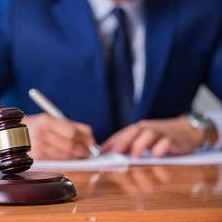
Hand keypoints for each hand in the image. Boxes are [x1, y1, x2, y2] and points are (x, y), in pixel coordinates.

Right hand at [22, 113, 95, 159]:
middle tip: (89, 152)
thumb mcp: (54, 120)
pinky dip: (66, 161)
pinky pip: (56, 161)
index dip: (84, 139)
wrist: (15, 134)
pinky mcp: (36, 159)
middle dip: (83, 150)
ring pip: (64, 155)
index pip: (71, 132)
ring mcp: (36, 147)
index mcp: (46, 121)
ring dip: (76, 157)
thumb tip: (92, 140)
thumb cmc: (39, 126)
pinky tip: (70, 159)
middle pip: (69, 145)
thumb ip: (75, 127)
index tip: (91, 143)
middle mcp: (40, 134)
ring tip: (81, 155)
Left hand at [100, 116, 214, 157]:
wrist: (186, 130)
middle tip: (115, 153)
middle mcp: (147, 128)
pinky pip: (166, 142)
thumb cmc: (161, 137)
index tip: (101, 153)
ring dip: (139, 146)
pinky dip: (160, 149)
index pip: (121, 134)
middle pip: (133, 131)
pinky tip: (155, 157)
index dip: (110, 142)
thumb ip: (130, 146)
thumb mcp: (144, 140)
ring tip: (134, 158)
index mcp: (138, 129)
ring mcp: (160, 132)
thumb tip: (113, 156)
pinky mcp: (173, 139)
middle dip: (122, 142)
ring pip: (148, 135)